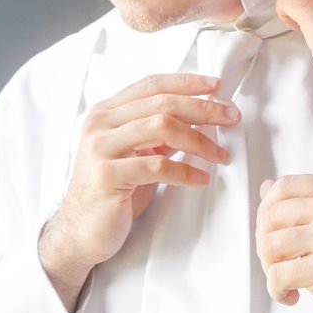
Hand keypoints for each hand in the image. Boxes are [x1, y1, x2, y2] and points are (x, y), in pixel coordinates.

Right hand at [38, 73, 239, 310]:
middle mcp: (99, 124)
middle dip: (203, 108)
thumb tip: (202, 115)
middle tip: (231, 117)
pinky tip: (201, 179)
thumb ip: (158, 131)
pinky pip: (156, 166)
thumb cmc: (114, 190)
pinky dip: (185, 171)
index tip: (217, 86)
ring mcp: (100, 148)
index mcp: (106, 112)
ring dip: (199, 140)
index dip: (187, 82)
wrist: (81, 230)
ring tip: (221, 155)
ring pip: (161, 127)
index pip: (152, 84)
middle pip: (162, 103)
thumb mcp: (136, 152)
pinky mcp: (106, 176)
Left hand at [256, 175, 312, 312]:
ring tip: (285, 281)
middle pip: (270, 215)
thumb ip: (309, 202)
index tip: (274, 233)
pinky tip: (291, 296)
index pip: (284, 186)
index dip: (267, 211)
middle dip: (264, 244)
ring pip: (269, 245)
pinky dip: (276, 290)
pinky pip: (277, 276)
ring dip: (269, 269)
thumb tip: (266, 188)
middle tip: (278, 264)